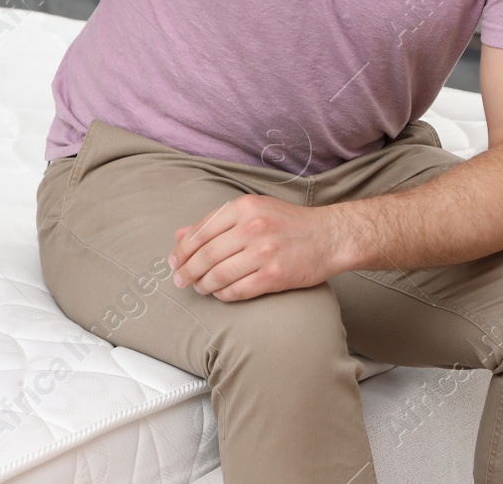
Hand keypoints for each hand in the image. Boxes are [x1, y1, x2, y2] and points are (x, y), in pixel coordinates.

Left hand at [167, 195, 346, 301]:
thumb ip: (216, 221)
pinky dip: (223, 294)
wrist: (329, 236)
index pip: (201, 231)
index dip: (182, 249)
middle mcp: (252, 228)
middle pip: (205, 254)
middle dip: (187, 270)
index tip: (174, 260)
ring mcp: (263, 253)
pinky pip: (237, 290)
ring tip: (200, 287)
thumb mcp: (253, 210)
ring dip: (203, 285)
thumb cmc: (289, 223)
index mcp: (244, 207)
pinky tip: (220, 293)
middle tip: (179, 280)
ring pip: (218, 274)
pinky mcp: (274, 276)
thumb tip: (179, 234)